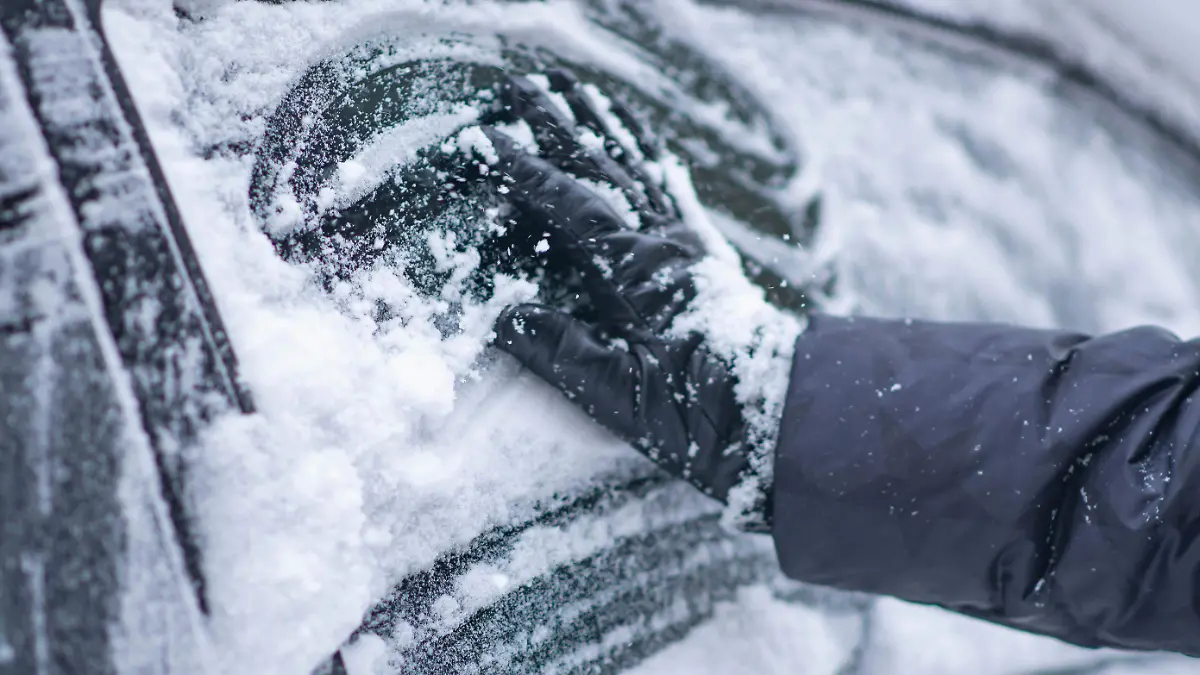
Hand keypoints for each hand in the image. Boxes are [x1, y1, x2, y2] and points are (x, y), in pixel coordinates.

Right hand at [480, 71, 801, 530]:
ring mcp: (688, 241)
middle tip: (523, 85)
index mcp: (640, 271)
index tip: (490, 142)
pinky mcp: (705, 252)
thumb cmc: (703, 413)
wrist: (783, 412)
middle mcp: (666, 241)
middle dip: (560, 125)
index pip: (573, 206)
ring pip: (639, 166)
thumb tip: (505, 312)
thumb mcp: (622, 395)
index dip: (528, 174)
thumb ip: (562, 351)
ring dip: (604, 126)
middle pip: (605, 167)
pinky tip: (643, 139)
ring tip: (576, 89)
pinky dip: (653, 157)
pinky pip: (673, 189)